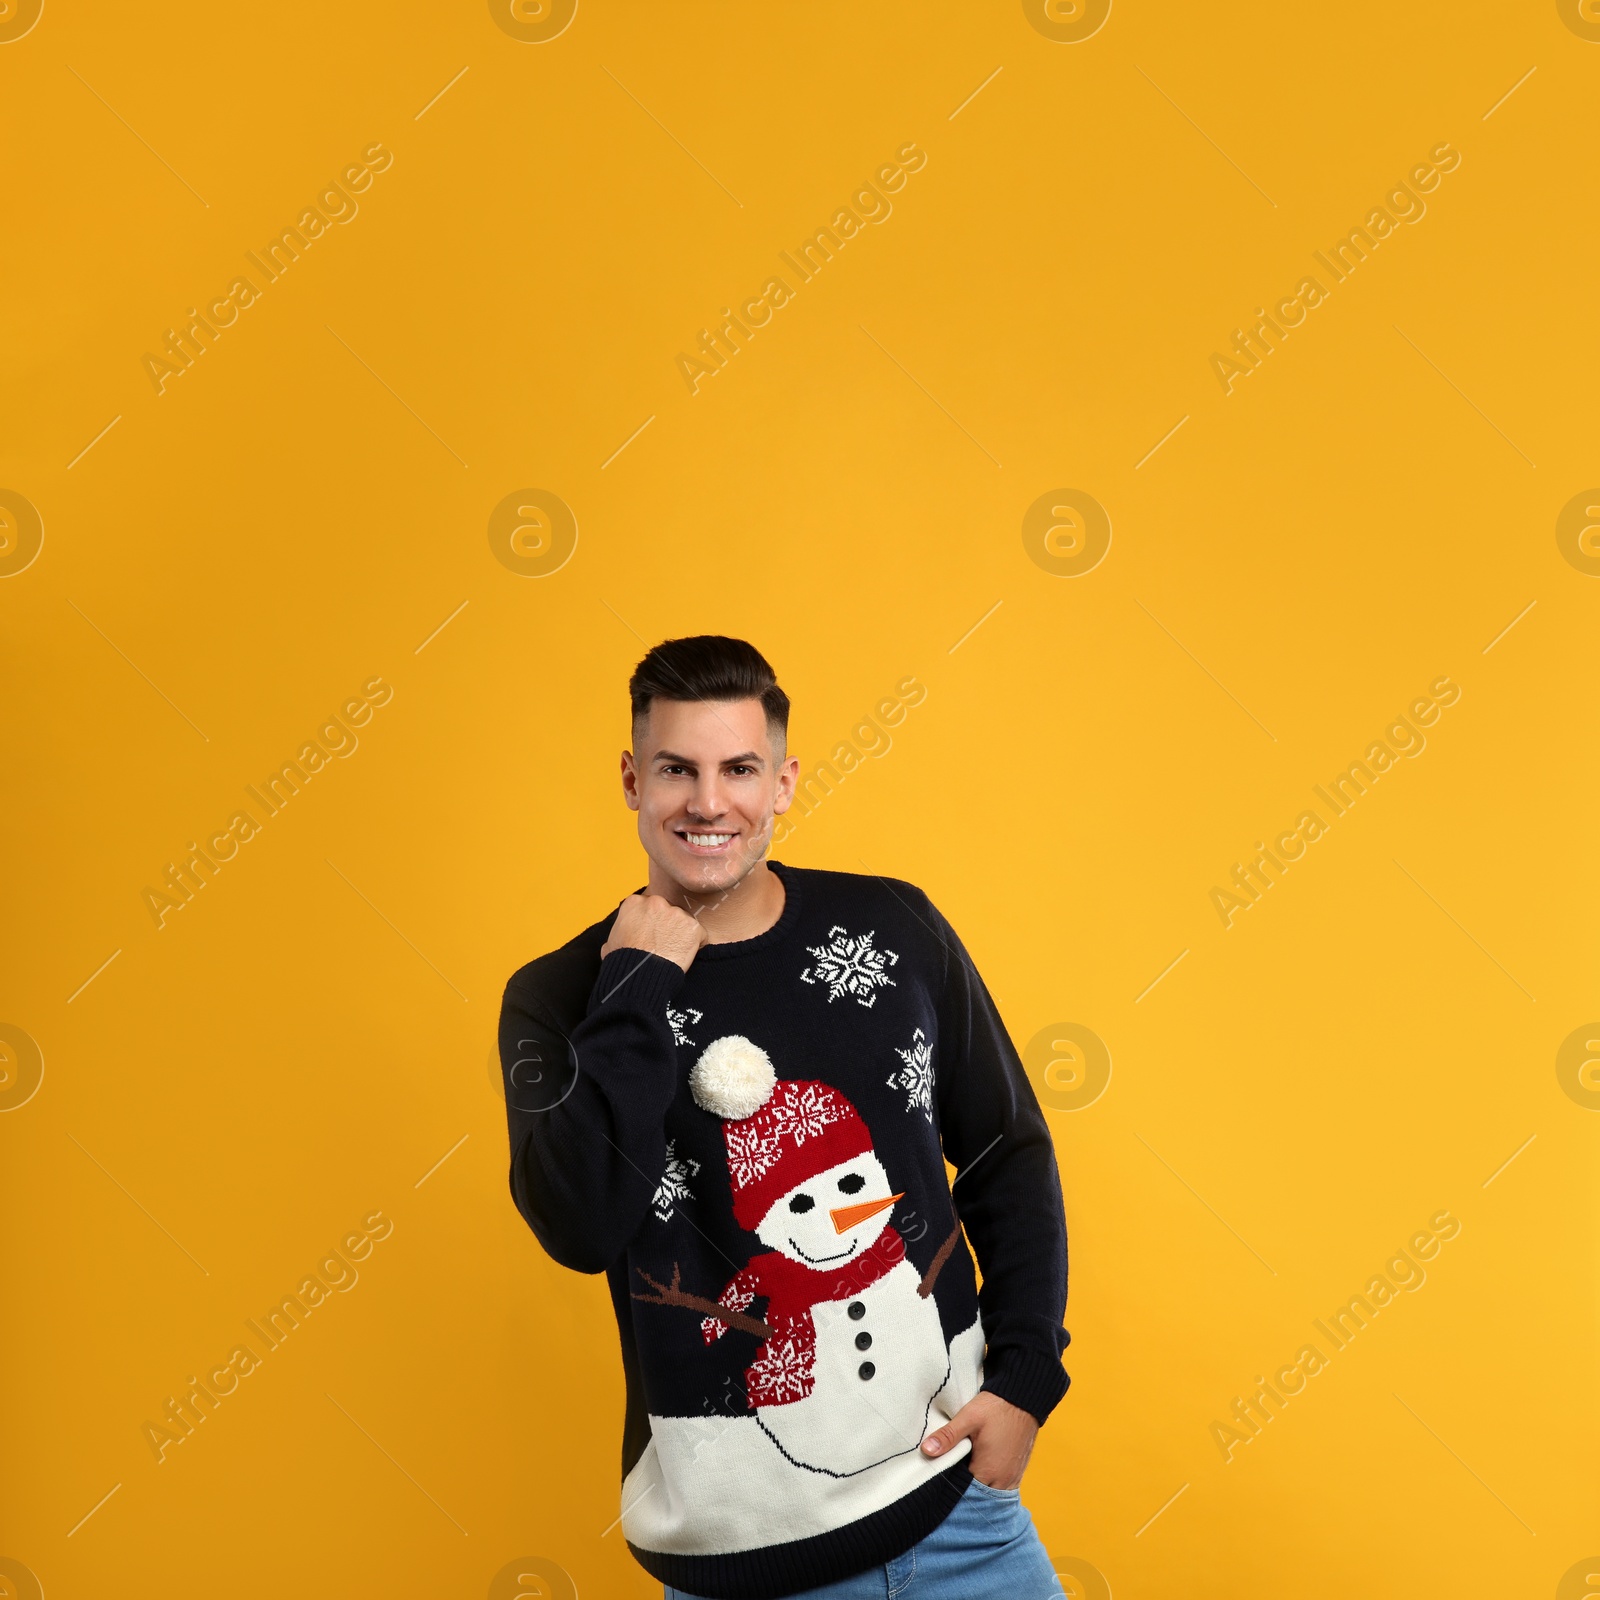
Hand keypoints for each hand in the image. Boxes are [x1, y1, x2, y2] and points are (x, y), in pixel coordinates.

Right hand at [600, 893, 708, 972]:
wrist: (640, 975)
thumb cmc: (623, 962)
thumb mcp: (611, 943)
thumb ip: (619, 932)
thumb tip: (618, 938)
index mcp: (635, 902)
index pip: (650, 907)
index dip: (651, 923)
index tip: (651, 935)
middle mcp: (656, 902)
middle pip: (668, 910)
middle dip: (667, 925)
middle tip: (663, 944)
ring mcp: (676, 913)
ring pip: (684, 921)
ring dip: (681, 934)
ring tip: (672, 952)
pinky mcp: (692, 926)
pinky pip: (699, 934)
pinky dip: (696, 944)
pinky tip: (684, 955)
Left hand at [920, 1391, 1038, 1489]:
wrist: (1023, 1397)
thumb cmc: (996, 1407)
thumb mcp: (968, 1418)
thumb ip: (948, 1436)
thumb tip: (926, 1450)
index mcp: (989, 1472)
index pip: (964, 1492)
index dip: (952, 1484)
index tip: (943, 1473)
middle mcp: (1004, 1480)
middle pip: (978, 1494)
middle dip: (965, 1487)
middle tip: (953, 1469)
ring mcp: (1014, 1477)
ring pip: (991, 1492)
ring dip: (979, 1484)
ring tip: (966, 1468)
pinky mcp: (1018, 1470)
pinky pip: (1002, 1486)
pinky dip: (991, 1481)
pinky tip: (981, 1467)